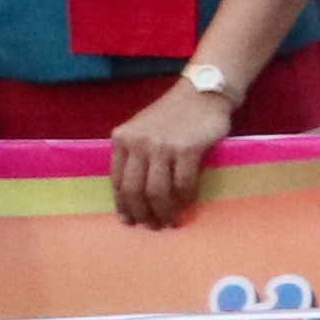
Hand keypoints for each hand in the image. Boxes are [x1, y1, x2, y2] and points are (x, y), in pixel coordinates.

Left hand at [105, 76, 234, 227]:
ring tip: (170, 221)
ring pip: (158, 191)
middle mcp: (138, 143)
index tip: (129, 220)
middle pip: (135, 190)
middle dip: (143, 213)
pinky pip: (184, 183)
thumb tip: (133, 193)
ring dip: (164, 211)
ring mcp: (163, 146)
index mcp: (122, 139)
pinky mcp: (188, 149)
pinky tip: (187, 203)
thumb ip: (134, 154)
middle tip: (153, 226)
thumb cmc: (173, 115)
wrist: (202, 93)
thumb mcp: (142, 130)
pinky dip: (185, 198)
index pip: (117, 180)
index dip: (123, 204)